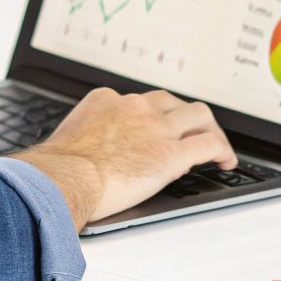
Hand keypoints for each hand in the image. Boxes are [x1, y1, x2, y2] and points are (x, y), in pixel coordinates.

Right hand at [13, 87, 236, 227]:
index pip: (139, 103)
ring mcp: (155, 128)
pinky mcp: (171, 153)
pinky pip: (208, 144)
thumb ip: (85, 142)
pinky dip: (222, 150)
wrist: (61, 180)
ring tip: (215, 145)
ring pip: (198, 115)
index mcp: (106, 101)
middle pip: (172, 101)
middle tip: (190, 132)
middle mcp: (134, 107)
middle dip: (184, 117)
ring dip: (209, 128)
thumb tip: (86, 161)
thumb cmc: (55, 172)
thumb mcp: (67, 142)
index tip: (153, 133)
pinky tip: (225, 161)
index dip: (151, 119)